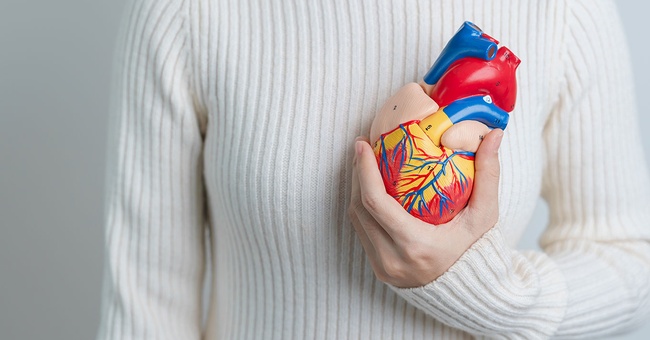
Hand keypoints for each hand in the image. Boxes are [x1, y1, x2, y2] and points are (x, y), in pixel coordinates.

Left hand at [348, 128, 503, 287]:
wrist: (470, 293)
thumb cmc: (477, 250)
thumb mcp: (485, 215)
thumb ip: (488, 175)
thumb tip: (494, 135)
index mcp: (415, 245)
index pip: (376, 202)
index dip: (364, 170)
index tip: (363, 145)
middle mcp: (392, 259)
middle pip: (359, 208)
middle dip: (357, 173)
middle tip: (362, 146)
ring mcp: (382, 266)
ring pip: (356, 220)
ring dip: (356, 188)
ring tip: (364, 162)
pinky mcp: (378, 269)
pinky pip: (361, 231)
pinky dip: (362, 207)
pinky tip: (369, 187)